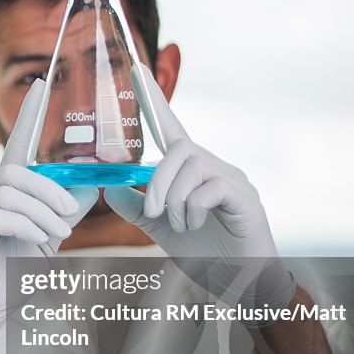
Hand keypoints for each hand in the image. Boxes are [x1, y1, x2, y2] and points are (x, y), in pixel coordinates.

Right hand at [0, 79, 97, 353]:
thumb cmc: (10, 282)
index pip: (15, 146)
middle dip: (50, 189)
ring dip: (43, 211)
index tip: (42, 82)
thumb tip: (92, 183)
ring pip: (8, 190)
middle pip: (15, 170)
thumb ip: (64, 213)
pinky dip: (26, 224)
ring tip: (58, 236)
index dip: (29, 116)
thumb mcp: (47, 243)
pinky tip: (39, 242)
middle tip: (71, 216)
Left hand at [104, 64, 294, 312]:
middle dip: (157, 182)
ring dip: (172, 200)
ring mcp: (233, 180)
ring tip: (177, 224)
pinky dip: (191, 210)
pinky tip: (195, 226)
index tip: (137, 70)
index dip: (154, 101)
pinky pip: (209, 188)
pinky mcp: (245, 198)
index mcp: (192, 171)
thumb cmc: (204, 253)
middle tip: (152, 212)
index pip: (171, 128)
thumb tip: (108, 187)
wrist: (239, 283)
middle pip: (179, 151)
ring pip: (190, 168)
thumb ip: (135, 207)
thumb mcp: (160, 228)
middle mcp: (215, 167)